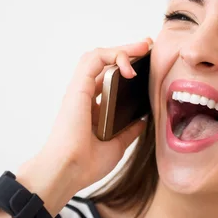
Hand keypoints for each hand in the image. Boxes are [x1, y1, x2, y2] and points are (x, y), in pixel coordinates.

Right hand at [17, 38, 151, 214]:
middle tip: (148, 46)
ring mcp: (80, 90)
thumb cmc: (86, 163)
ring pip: (98, 56)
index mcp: (91, 108)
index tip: (147, 63)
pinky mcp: (78, 87)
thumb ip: (128, 131)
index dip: (125, 67)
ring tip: (143, 47)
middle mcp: (84, 96)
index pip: (108, 79)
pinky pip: (94, 60)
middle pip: (104, 64)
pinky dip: (112, 56)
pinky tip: (129, 65)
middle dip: (127, 51)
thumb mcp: (117, 145)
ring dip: (121, 49)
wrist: (69, 170)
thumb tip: (142, 121)